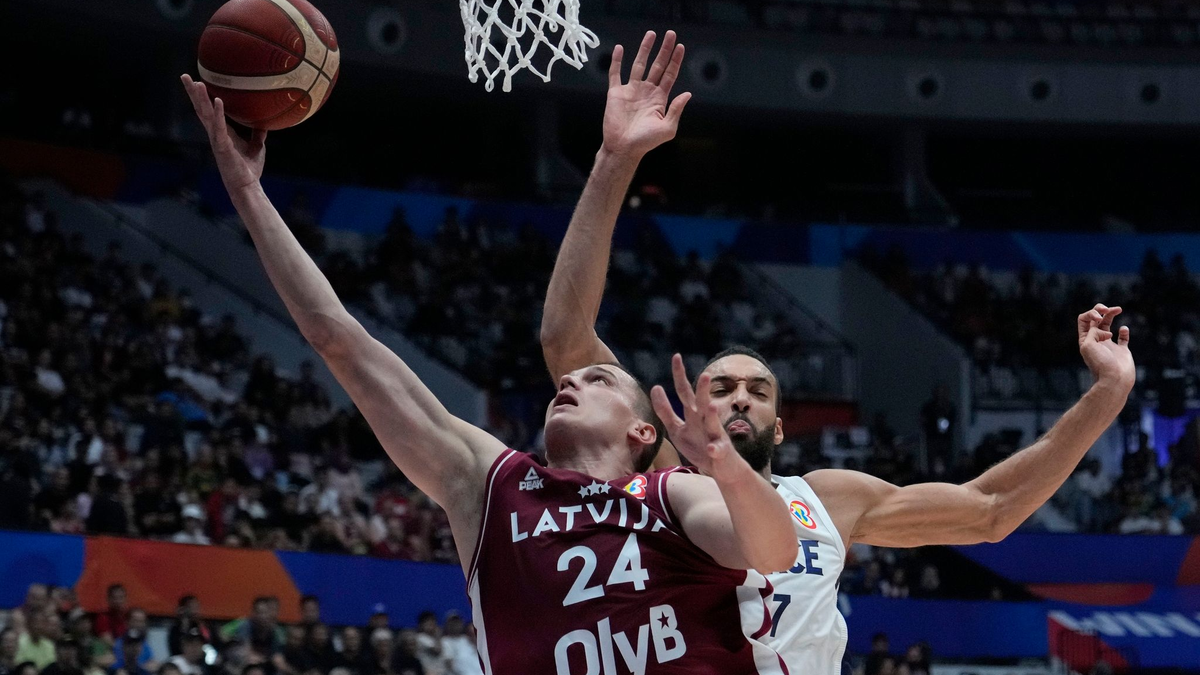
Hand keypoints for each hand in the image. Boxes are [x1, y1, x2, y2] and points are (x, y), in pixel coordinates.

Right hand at [181, 74, 266, 192]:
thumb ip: (257, 135)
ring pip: (206, 115)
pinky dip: (218, 113)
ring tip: (196, 83)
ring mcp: (217, 139)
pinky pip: (219, 126)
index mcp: (221, 132)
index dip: (202, 97)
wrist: (248, 186)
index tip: (196, 81)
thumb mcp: (256, 147)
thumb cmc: (249, 169)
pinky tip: (217, 100)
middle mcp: (215, 134)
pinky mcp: (222, 146)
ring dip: (201, 99)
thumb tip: (263, 125)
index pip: (209, 110)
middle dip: (192, 93)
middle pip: (201, 109)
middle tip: (185, 76)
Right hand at [601, 30, 691, 160]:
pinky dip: (616, 61)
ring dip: (644, 49)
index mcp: (659, 98)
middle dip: (664, 50)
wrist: (624, 148)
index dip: (675, 60)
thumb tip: (688, 93)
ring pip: (639, 64)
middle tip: (670, 33)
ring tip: (651, 34)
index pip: (669, 74)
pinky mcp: (616, 93)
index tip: (680, 46)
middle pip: (657, 65)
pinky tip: (619, 49)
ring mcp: (631, 90)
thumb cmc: (646, 142)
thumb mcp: (668, 128)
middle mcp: (646, 91)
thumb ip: (677, 109)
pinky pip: (615, 74)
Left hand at [650, 354, 739, 476]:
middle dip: (703, 390)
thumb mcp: (676, 428)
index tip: (677, 356)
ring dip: (712, 414)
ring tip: (711, 405)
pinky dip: (715, 448)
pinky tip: (711, 448)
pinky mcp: (721, 450)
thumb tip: (655, 387)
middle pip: (702, 402)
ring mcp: (714, 434)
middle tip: (705, 374)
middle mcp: (704, 420)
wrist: (720, 468)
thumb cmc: (698, 445)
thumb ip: (665, 411)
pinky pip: (717, 449)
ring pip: (713, 422)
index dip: (680, 375)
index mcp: (693, 413)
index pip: (685, 391)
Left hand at [1077, 303, 1134, 390]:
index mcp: (1085, 339)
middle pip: (1095, 319)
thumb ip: (1092, 332)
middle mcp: (1096, 341)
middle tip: (1107, 309)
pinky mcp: (1122, 350)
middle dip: (1100, 310)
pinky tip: (1123, 330)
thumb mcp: (1089, 345)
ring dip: (1112, 314)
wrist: (1115, 380)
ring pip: (1108, 324)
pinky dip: (1124, 331)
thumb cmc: (1101, 364)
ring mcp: (1109, 345)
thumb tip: (1103, 330)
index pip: (1084, 319)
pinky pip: (1123, 337)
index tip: (1099, 318)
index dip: (1091, 314)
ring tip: (1118, 309)